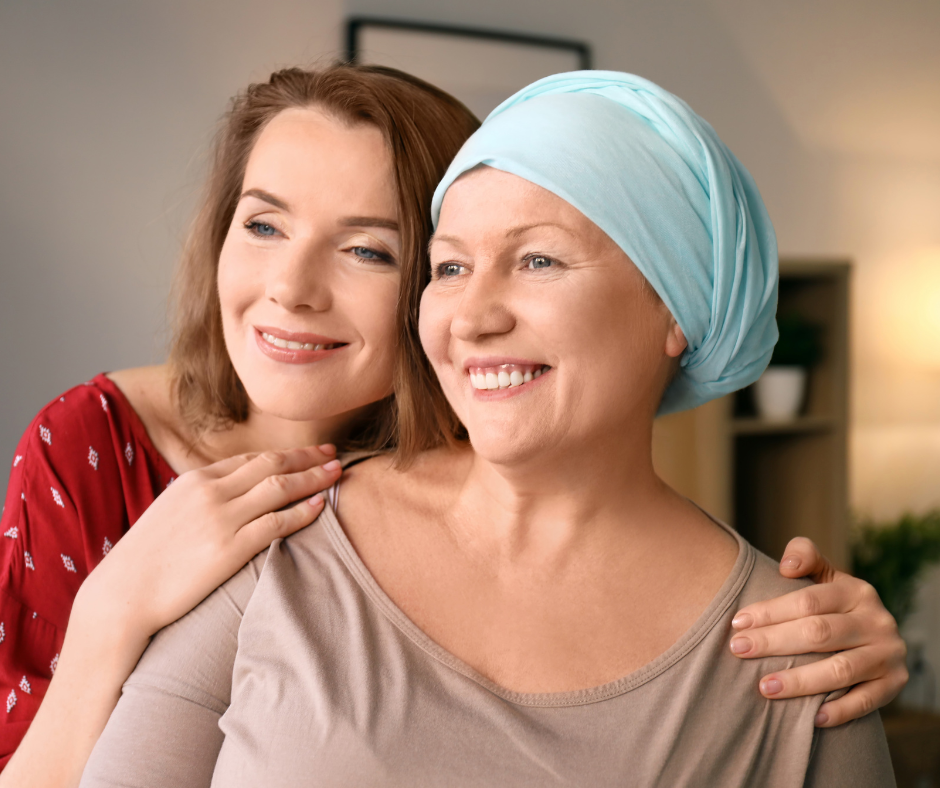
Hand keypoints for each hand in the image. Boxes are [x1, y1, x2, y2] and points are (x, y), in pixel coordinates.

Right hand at [77, 444, 342, 641]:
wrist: (122, 594)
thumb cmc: (144, 560)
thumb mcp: (170, 513)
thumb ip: (201, 499)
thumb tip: (229, 496)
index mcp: (195, 480)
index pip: (250, 458)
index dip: (284, 454)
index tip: (308, 452)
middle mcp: (210, 492)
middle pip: (271, 465)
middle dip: (306, 457)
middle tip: (333, 453)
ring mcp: (221, 519)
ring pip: (280, 488)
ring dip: (313, 478)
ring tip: (336, 474)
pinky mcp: (230, 549)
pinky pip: (276, 523)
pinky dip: (302, 512)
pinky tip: (320, 507)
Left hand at [728, 537, 907, 726]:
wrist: (873, 634)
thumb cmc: (831, 604)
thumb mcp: (823, 575)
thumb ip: (804, 557)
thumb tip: (787, 566)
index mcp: (856, 591)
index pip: (807, 601)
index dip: (770, 612)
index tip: (737, 623)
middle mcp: (877, 621)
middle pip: (819, 633)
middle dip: (774, 642)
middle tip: (738, 650)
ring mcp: (888, 654)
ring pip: (840, 670)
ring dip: (800, 681)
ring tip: (764, 687)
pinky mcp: (895, 683)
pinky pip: (867, 701)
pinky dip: (840, 710)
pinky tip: (811, 718)